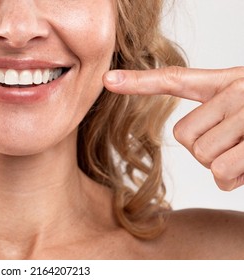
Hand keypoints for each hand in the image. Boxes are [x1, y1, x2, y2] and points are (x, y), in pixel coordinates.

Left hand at [103, 66, 243, 190]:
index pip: (175, 79)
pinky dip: (234, 179)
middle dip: (206, 152)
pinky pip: (221, 171)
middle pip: (183, 135)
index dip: (138, 81)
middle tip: (236, 147)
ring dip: (224, 167)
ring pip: (202, 155)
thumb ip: (215, 120)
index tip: (107, 79)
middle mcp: (235, 89)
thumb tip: (194, 146)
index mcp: (225, 83)